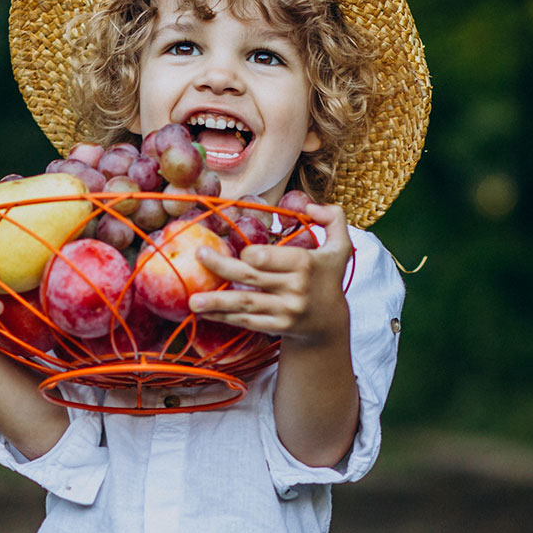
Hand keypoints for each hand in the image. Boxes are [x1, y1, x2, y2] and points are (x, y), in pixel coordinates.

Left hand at [188, 203, 352, 345]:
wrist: (328, 323)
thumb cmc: (327, 278)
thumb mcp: (340, 247)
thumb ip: (334, 218)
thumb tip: (311, 205)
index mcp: (305, 264)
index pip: (266, 257)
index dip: (249, 253)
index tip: (242, 252)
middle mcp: (294, 288)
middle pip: (250, 277)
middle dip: (221, 266)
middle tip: (198, 256)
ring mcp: (285, 310)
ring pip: (244, 303)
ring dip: (215, 302)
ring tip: (192, 301)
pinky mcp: (276, 327)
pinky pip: (246, 321)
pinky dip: (224, 317)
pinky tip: (204, 312)